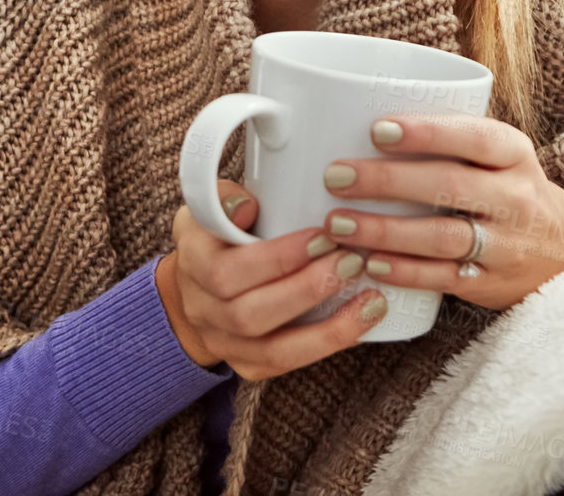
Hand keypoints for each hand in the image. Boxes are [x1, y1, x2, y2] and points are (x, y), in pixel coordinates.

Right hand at [157, 180, 387, 380]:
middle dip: (308, 289)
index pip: (227, 271)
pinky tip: (361, 324)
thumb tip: (248, 206)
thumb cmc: (218, 235)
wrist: (198, 287)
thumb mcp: (213, 205)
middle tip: (352, 263)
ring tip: (370, 301)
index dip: (277, 258)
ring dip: (327, 328)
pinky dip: (327, 346)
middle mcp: (203, 309)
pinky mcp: (248, 365)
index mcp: (193, 263)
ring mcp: (224, 343)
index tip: (323, 237)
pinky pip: (288, 364)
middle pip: (251, 314)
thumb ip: (228, 199)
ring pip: (272, 350)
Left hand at [319, 115, 563, 311]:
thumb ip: (453, 141)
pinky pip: (442, 277)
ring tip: (338, 223)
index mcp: (515, 154)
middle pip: (449, 185)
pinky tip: (368, 262)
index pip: (474, 137)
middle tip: (336, 176)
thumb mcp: (500, 156)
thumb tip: (363, 118)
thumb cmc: (510, 189)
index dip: (426, 133)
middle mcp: (515, 197)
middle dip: (387, 181)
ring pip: (440, 236)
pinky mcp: (490, 283)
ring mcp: (505, 244)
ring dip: (384, 230)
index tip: (377, 130)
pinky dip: (402, 271)